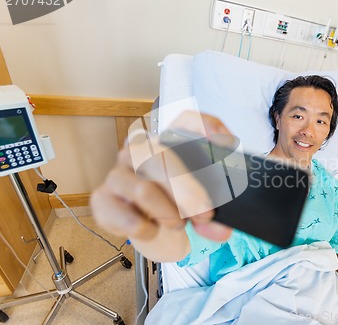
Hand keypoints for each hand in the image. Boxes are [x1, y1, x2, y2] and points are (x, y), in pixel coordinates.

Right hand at [90, 112, 232, 261]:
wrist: (147, 222)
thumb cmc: (177, 202)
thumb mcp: (203, 200)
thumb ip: (216, 213)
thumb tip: (221, 230)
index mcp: (168, 141)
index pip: (187, 121)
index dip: (204, 127)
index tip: (220, 143)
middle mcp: (139, 149)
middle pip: (160, 158)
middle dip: (187, 191)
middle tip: (204, 214)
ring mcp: (118, 172)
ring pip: (143, 190)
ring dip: (168, 213)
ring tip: (179, 224)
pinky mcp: (102, 198)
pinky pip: (125, 215)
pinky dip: (146, 229)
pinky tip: (153, 229)